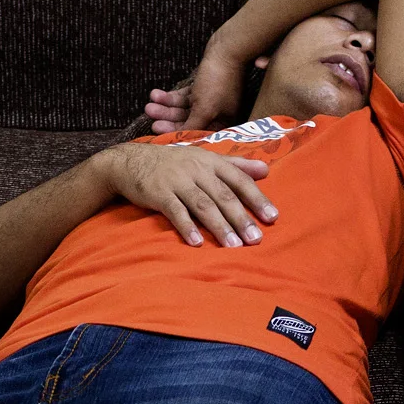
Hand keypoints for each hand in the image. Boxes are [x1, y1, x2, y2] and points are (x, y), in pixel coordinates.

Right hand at [95, 141, 277, 247]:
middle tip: (256, 239)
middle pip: (223, 196)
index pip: (239, 180)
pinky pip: (176, 212)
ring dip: (219, 227)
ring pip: (203, 205)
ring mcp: (178, 181)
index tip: (272, 217)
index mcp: (211, 162)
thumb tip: (266, 170)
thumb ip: (236, 165)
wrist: (132, 161)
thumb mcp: (205, 158)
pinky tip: (198, 243)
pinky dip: (187, 227)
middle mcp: (197, 169)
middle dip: (241, 218)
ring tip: (233, 246)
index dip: (256, 199)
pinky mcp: (159, 193)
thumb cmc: (174, 163)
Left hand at [141, 41, 251, 134]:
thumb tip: (180, 145)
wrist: (226, 49)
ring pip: (182, 110)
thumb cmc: (219, 80)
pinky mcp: (201, 90)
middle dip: (167, 119)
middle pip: (187, 123)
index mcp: (223, 123)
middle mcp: (217, 115)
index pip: (196, 135)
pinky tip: (156, 95)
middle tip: (150, 116)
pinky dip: (169, 97)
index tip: (159, 134)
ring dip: (165, 108)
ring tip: (148, 105)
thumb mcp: (205, 108)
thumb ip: (192, 127)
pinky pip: (182, 98)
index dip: (177, 136)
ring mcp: (208, 102)